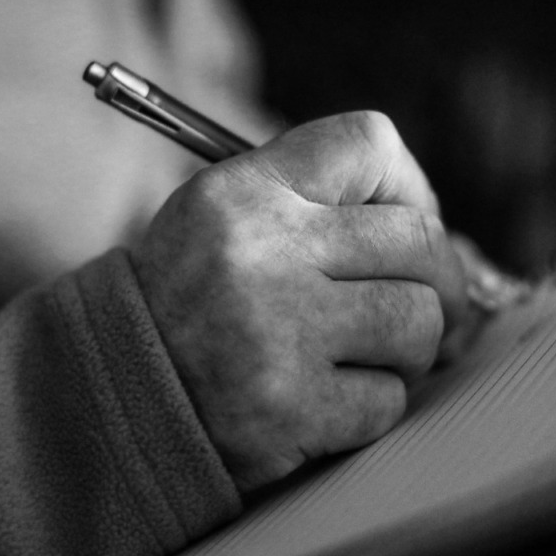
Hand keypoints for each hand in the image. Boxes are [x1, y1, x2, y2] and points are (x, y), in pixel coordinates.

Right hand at [133, 111, 472, 491]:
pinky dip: (376, 405)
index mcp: (246, 193)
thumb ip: (321, 204)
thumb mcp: (229, 219)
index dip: (412, 187)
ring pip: (418, 323)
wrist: (113, 395)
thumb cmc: (193, 302)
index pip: (370, 144)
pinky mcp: (291, 410)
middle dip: (441, 279)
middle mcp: (263, 254)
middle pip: (419, 241)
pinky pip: (390, 400)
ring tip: (373, 356)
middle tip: (430, 303)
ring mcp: (278, 335)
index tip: (412, 225)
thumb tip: (441, 234)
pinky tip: (335, 402)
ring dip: (413, 349)